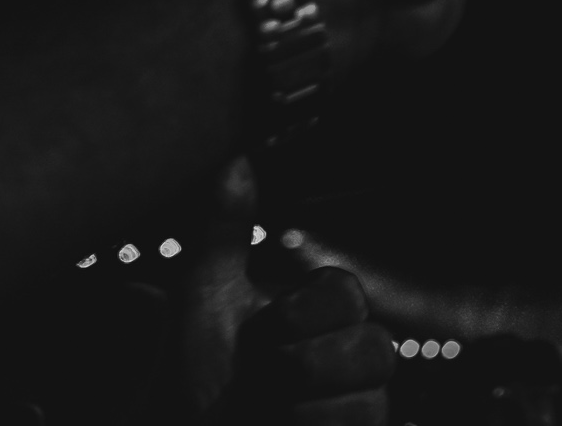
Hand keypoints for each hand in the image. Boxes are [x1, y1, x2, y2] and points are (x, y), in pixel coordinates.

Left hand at [170, 158, 390, 422]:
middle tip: (256, 379)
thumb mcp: (203, 300)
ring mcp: (357, 403)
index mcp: (320, 314)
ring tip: (264, 409)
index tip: (256, 336)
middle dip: (299, 366)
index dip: (298, 315)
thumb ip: (224, 232)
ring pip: (369, 397)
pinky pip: (358, 424)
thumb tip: (236, 161)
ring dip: (299, 405)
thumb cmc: (187, 380)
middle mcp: (348, 355)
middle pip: (374, 346)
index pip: (348, 293)